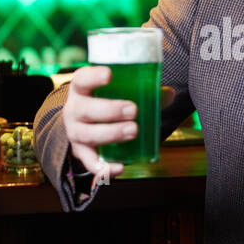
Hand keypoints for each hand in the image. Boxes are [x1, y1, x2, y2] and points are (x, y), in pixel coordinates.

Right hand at [61, 65, 175, 183]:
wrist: (85, 124)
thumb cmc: (106, 102)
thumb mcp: (118, 93)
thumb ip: (143, 92)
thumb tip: (169, 94)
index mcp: (82, 89)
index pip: (82, 79)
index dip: (93, 76)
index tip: (109, 75)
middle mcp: (74, 109)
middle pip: (85, 109)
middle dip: (110, 110)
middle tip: (133, 110)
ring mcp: (75, 132)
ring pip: (87, 135)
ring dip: (111, 133)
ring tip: (133, 130)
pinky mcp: (81, 152)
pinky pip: (90, 162)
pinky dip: (103, 168)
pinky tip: (120, 168)